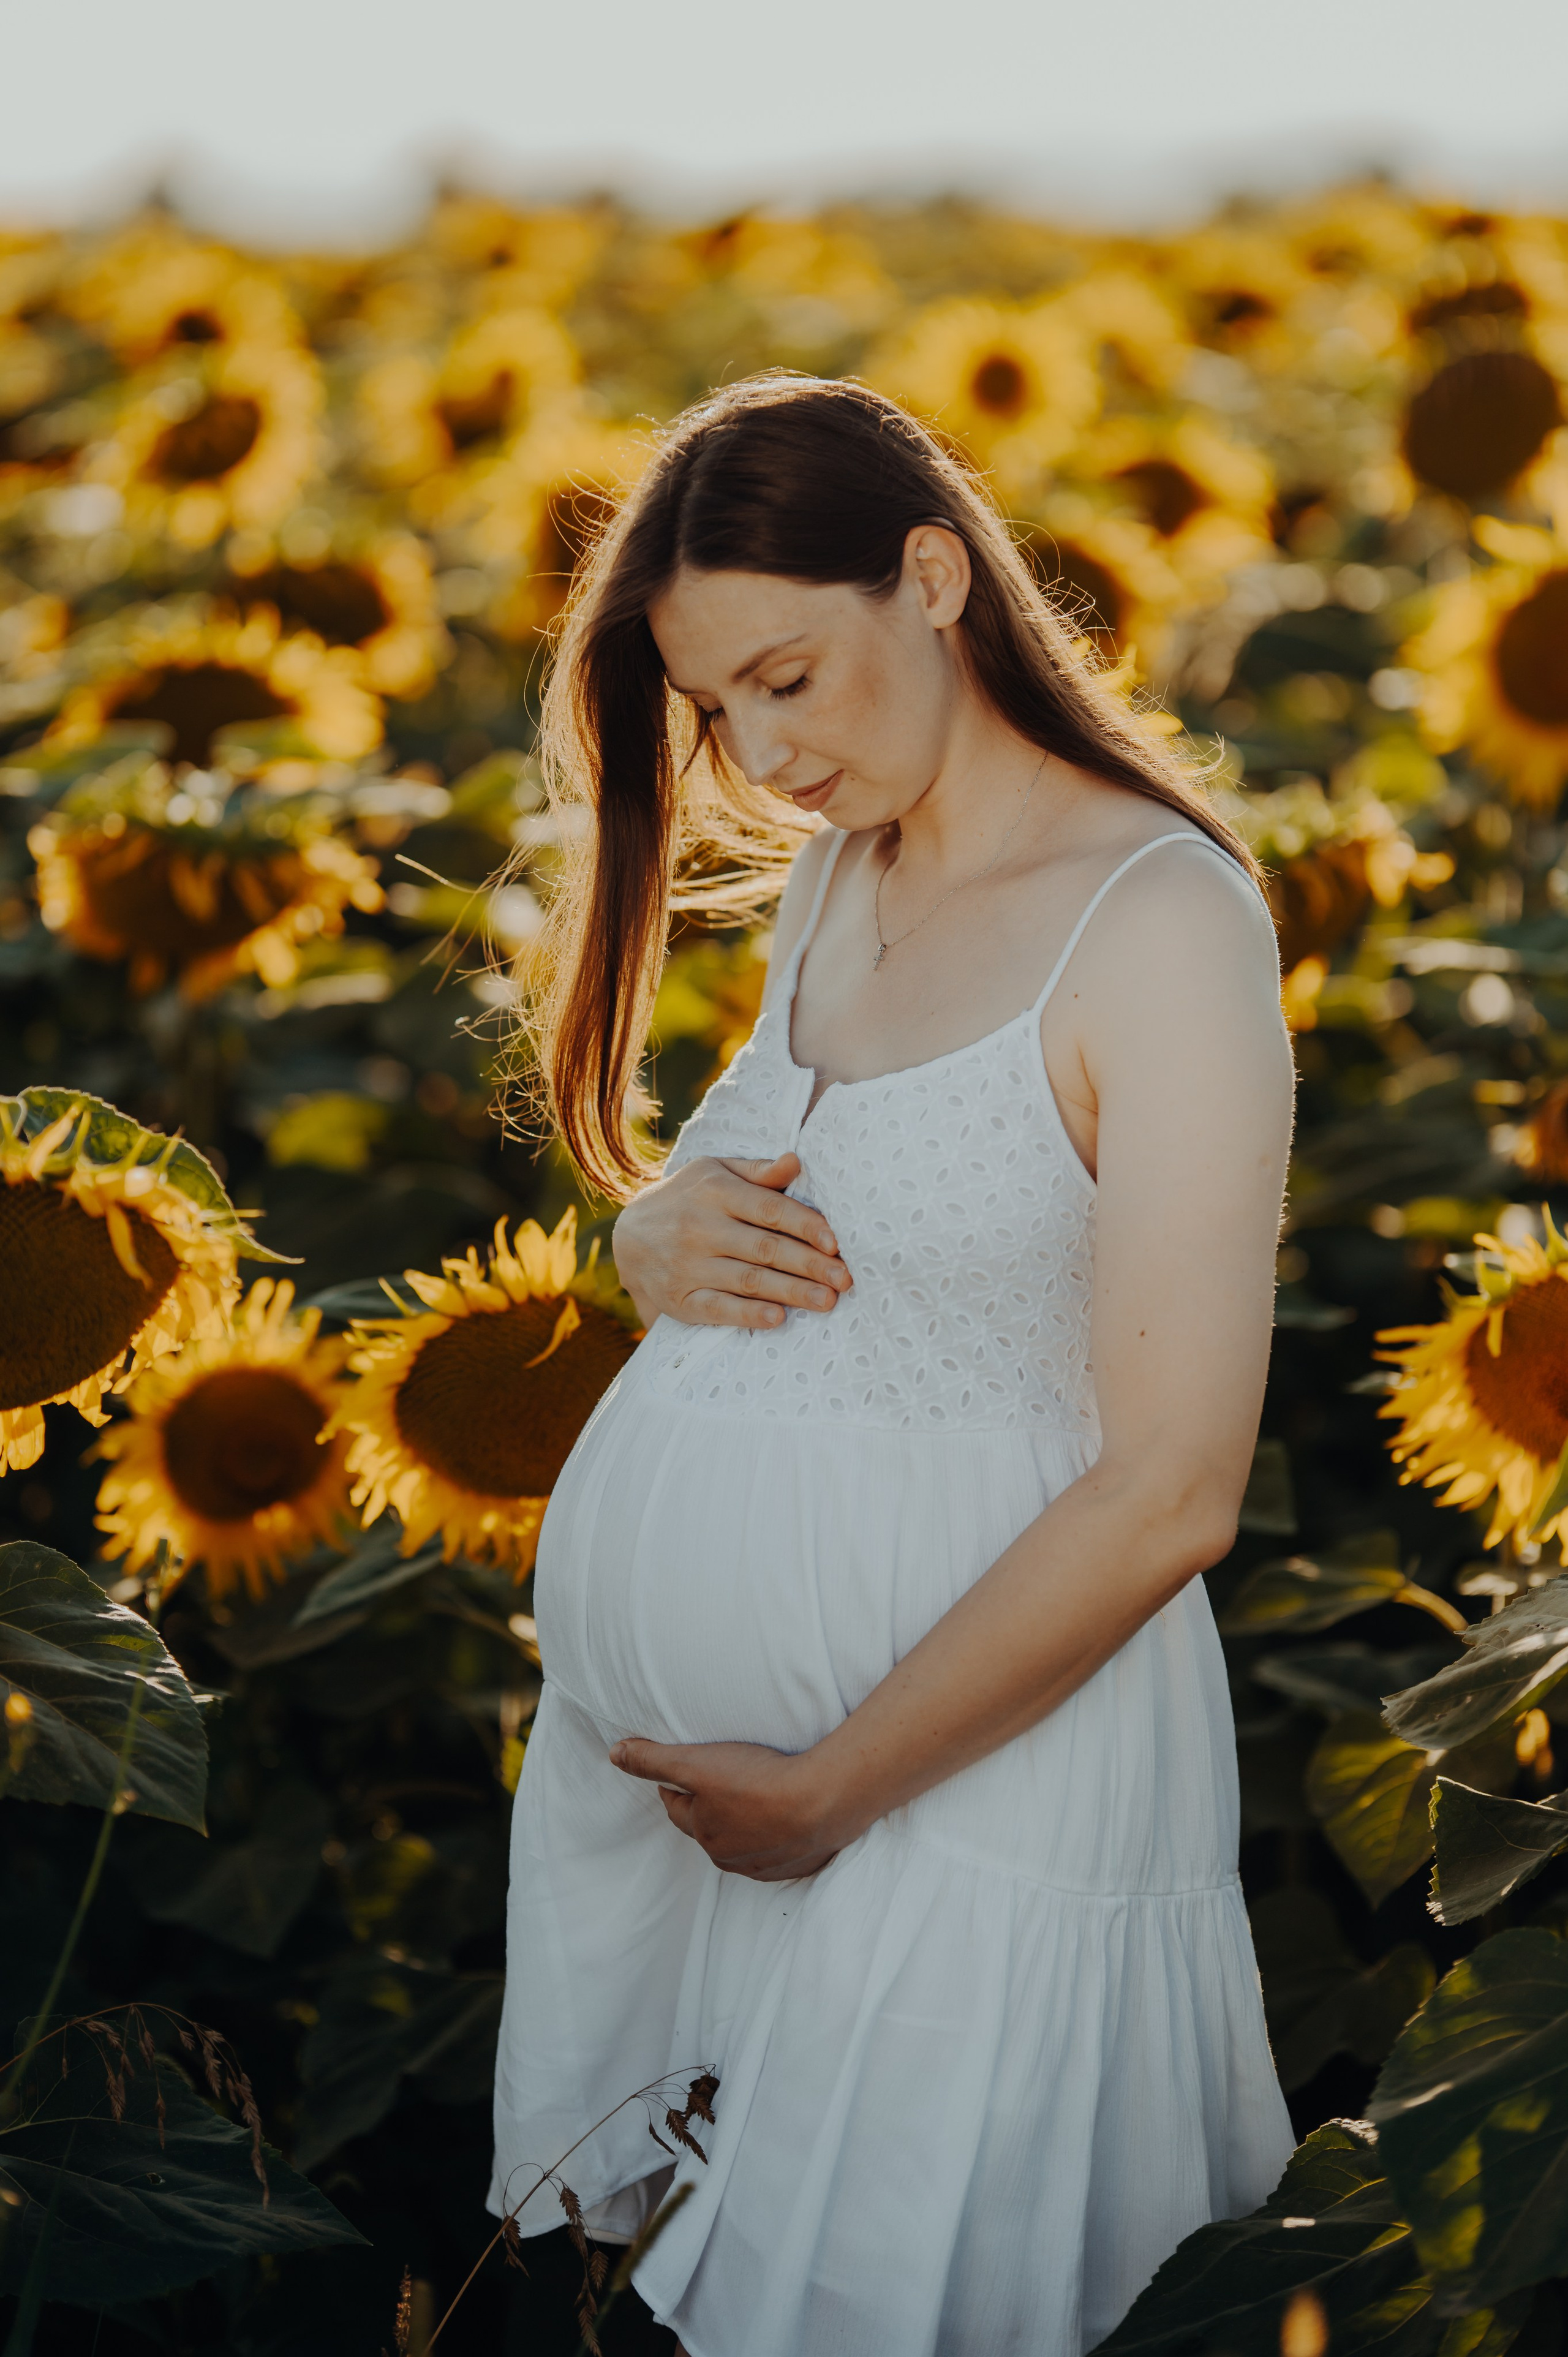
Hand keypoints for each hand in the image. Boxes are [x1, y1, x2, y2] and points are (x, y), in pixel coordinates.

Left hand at [609, 1736, 854, 1879]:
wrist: (823, 1801)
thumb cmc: (757, 1780)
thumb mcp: (695, 1763)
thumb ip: (653, 1760)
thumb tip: (615, 1754)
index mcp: (705, 1834)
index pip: (679, 1809)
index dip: (676, 1788)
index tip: (679, 1773)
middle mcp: (732, 1857)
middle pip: (711, 1828)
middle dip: (709, 1808)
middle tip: (718, 1781)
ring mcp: (768, 1864)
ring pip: (745, 1842)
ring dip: (744, 1823)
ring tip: (754, 1796)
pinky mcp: (801, 1863)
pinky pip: (780, 1850)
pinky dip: (778, 1835)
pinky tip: (788, 1816)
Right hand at [611, 1153, 851, 1330]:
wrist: (627, 1235)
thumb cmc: (687, 1199)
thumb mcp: (715, 1173)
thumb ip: (758, 1172)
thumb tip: (796, 1162)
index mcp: (715, 1192)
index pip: (770, 1209)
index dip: (806, 1226)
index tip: (836, 1244)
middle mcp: (699, 1227)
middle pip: (765, 1248)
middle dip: (809, 1265)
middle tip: (845, 1280)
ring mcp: (687, 1266)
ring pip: (748, 1280)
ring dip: (791, 1292)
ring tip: (827, 1301)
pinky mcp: (679, 1299)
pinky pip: (718, 1309)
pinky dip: (748, 1314)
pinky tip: (778, 1318)